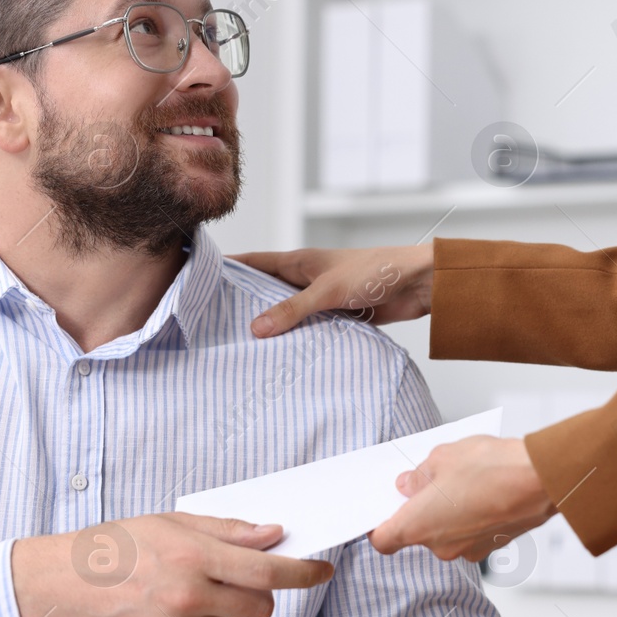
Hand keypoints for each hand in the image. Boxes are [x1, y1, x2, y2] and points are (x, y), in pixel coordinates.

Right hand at [13, 513, 333, 616]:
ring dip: (219, 607)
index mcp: (193, 555)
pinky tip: (157, 606)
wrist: (58, 586)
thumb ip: (226, 531)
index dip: (303, 573)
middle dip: (262, 594)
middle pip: (260, 606)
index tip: (322, 571)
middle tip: (243, 578)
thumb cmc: (112, 547)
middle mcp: (189, 594)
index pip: (267, 571)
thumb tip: (273, 534)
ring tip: (176, 586)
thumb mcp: (169, 524)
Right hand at [230, 245, 433, 336]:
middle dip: (244, 304)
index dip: (227, 268)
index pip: (252, 262)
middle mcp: (305, 278)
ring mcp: (320, 298)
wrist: (416, 284)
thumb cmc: (376, 272)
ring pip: (287, 313)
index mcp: (298, 261)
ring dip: (272, 326)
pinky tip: (282, 355)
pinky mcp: (336, 316)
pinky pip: (308, 328)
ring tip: (241, 346)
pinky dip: (296, 339)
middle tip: (214, 324)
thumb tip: (256, 328)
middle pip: (265, 291)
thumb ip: (292, 310)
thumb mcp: (327, 291)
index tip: (200, 278)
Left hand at [369, 436, 556, 562]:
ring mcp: (468, 550)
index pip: (383, 541)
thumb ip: (418, 476)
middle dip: (422, 509)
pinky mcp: (492, 548)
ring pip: (447, 532)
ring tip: (465, 482)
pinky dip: (472, 518)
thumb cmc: (489, 467)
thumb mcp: (441, 457)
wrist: (540, 480)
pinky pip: (471, 533)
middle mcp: (440, 547)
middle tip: (431, 481)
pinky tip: (484, 492)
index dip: (379, 526)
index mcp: (418, 526)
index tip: (383, 510)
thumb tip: (408, 485)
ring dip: (449, 513)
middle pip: (418, 533)